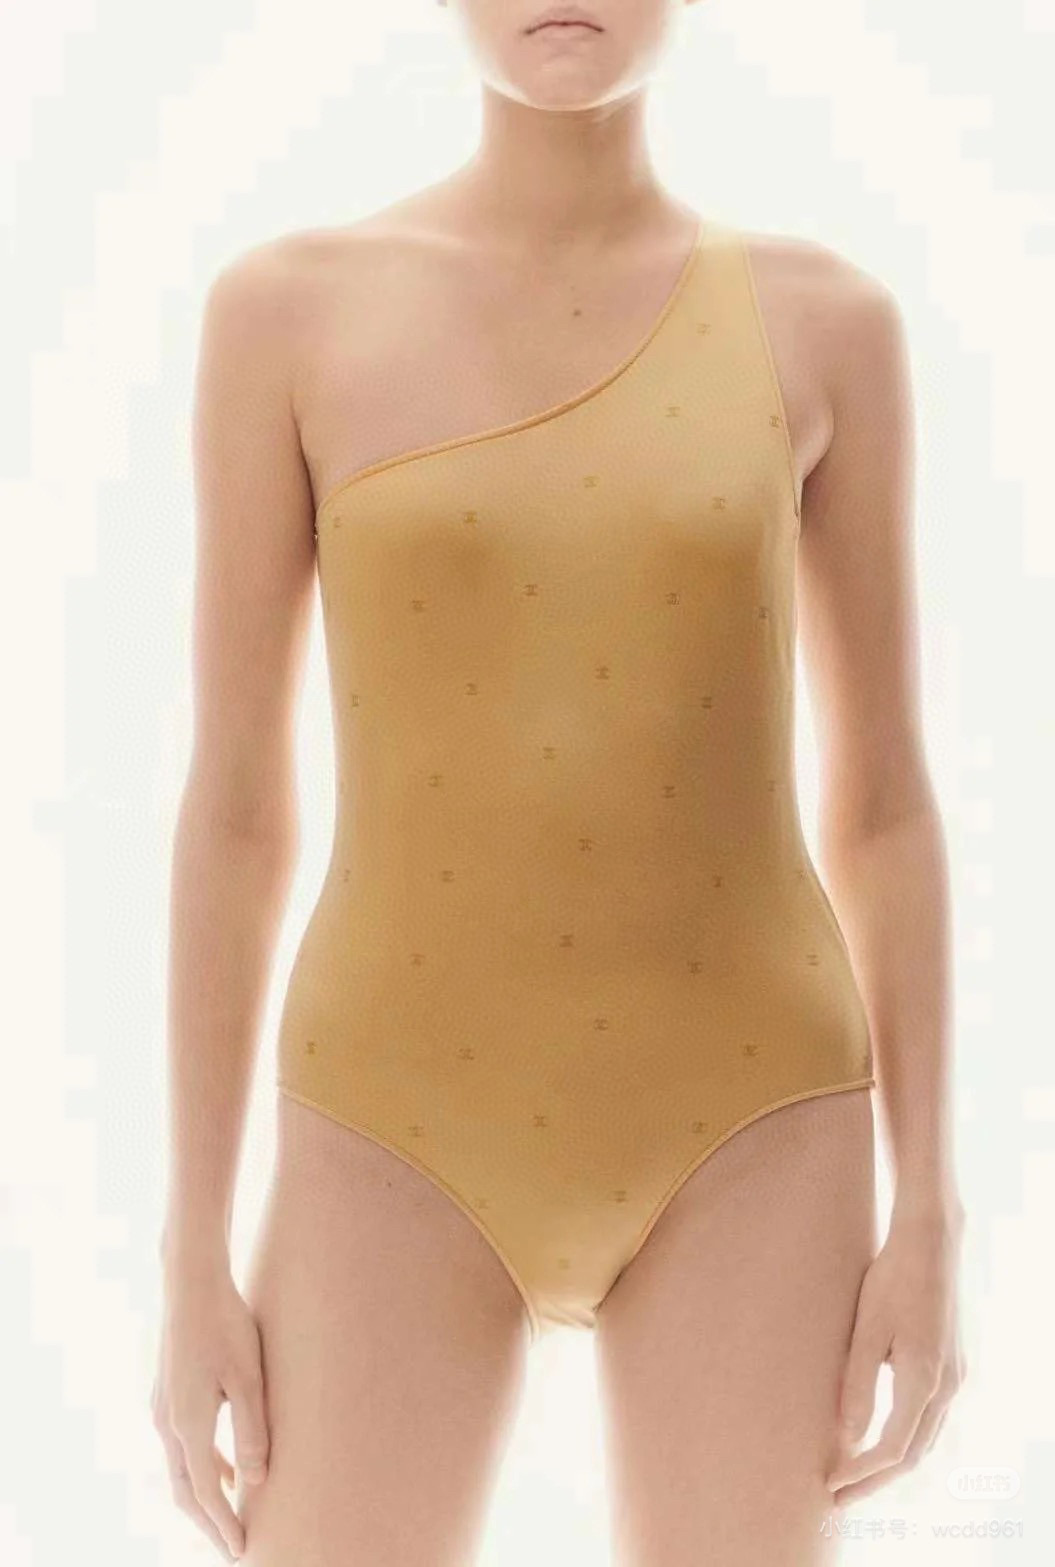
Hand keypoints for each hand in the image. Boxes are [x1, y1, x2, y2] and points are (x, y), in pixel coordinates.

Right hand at [150, 1260, 269, 1558]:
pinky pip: (183, 1446)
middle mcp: (168, 1423)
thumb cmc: (226, 1325)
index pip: (205, 1491)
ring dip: (205, 1496)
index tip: (242, 1552)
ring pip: (182, 1469)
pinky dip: (204, 1467)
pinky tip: (228, 1469)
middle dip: (208, 1522)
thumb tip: (255, 1482)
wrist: (191, 1283)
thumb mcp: (248, 1378)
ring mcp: (163, 1408)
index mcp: (187, 1423)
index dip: (223, 1524)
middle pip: (185, 1490)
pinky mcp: (168, 1394)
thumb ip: (252, 1431)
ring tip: (234, 1518)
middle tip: (233, 1548)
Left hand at [827, 1202, 966, 1507]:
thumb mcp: (867, 1331)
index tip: (830, 1484)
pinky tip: (881, 1436)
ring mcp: (954, 1378)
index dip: (861, 1473)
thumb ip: (858, 1386)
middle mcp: (947, 1387)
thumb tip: (848, 1439)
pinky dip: (906, 1438)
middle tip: (838, 1496)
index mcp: (925, 1382)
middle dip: (876, 1480)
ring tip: (855, 1474)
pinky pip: (931, 1419)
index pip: (893, 1450)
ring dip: (893, 1463)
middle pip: (914, 1455)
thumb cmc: (892, 1280)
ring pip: (926, 1439)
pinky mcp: (951, 1365)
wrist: (930, 1243)